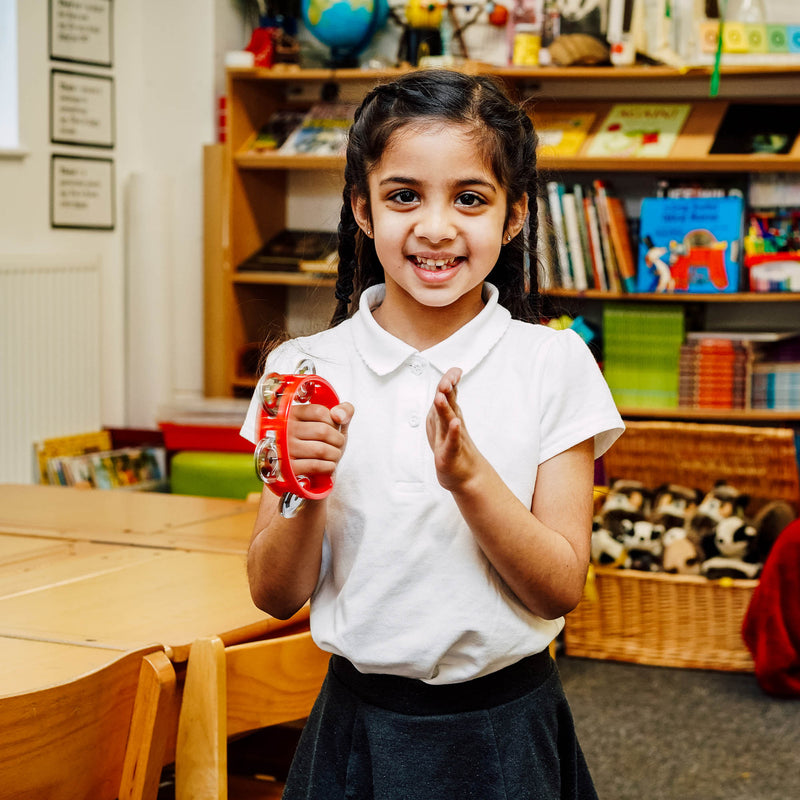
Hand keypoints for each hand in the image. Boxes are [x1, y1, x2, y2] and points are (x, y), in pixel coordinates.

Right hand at [287, 401, 353, 481]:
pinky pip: (315, 465)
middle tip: (337, 445)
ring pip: (320, 449)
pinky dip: (328, 466)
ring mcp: (284, 450)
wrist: (314, 473)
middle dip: (338, 440)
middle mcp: (284, 430)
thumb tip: (338, 415)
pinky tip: (329, 465)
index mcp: (293, 414)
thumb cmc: (324, 443)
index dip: (333, 422)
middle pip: (322, 431)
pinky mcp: (288, 468)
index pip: (319, 411)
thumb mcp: (335, 424)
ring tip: (334, 455)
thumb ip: (344, 411)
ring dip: (334, 454)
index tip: (334, 429)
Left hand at [426, 367, 477, 491]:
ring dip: (445, 407)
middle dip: (447, 388)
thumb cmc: (454, 449)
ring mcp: (452, 439)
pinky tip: (455, 423)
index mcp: (449, 416)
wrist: (465, 477)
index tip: (456, 370)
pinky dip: (453, 432)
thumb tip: (446, 381)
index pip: (448, 394)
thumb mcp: (446, 423)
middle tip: (449, 377)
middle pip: (449, 403)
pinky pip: (452, 441)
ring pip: (447, 420)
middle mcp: (452, 425)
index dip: (450, 381)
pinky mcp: (450, 454)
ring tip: (443, 394)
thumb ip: (445, 403)